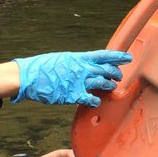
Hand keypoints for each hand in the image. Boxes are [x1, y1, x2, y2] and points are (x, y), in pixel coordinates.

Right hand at [12, 50, 131, 106]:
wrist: (29, 77)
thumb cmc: (43, 67)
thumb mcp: (62, 59)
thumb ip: (76, 62)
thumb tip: (86, 64)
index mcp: (79, 58)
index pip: (104, 55)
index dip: (118, 57)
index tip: (128, 58)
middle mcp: (82, 68)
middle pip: (107, 70)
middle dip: (115, 73)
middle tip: (118, 76)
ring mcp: (79, 82)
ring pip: (103, 83)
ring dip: (109, 86)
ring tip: (112, 86)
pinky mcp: (74, 95)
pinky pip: (91, 99)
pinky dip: (96, 100)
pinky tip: (97, 101)